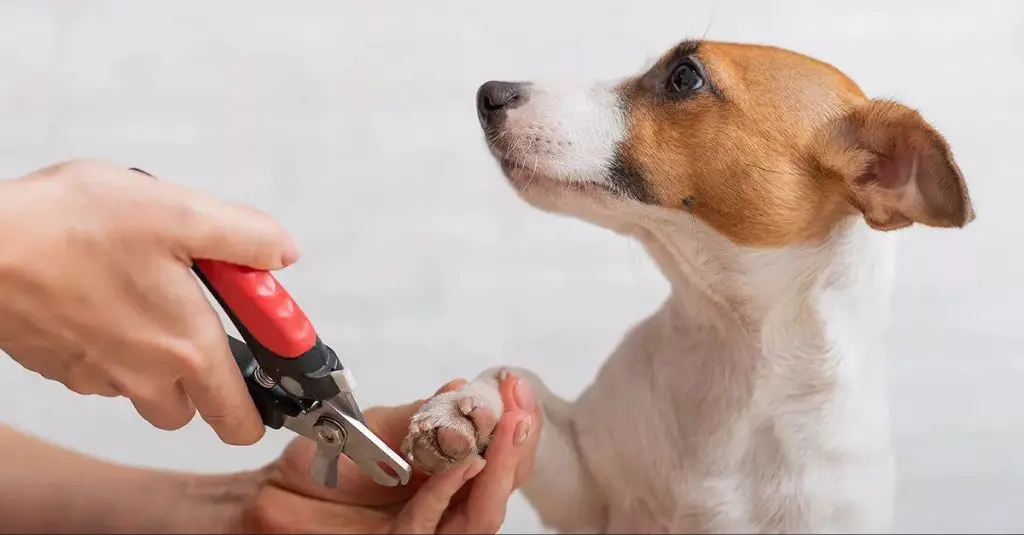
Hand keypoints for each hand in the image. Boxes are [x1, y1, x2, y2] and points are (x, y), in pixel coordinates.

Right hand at [0, 159, 297, 443]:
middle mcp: (145, 376)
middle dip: (208, 372)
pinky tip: (104, 294)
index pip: (241, 419)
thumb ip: (245, 237)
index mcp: (187, 348)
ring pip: (146, 390)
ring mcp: (98, 377)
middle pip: (194, 407)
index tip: (267, 364)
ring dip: (158, 356)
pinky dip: (115, 343)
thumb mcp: (180, 213)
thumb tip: (281, 253)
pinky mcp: (61, 366)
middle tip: (201, 314)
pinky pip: (104, 371)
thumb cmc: (71, 228)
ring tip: (147, 291)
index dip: (264, 403)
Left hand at [237, 375, 541, 533]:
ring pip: (480, 516)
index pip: (499, 455)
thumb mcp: (377, 427)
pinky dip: (448, 490)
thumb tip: (464, 389)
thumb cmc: (322, 464)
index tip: (514, 384)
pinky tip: (465, 461)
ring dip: (499, 470)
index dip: (515, 422)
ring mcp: (426, 530)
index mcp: (448, 472)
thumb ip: (421, 416)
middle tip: (520, 409)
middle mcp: (445, 505)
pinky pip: (431, 526)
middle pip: (500, 488)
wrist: (269, 496)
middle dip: (517, 447)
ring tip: (508, 428)